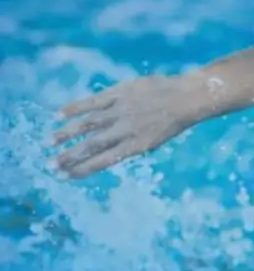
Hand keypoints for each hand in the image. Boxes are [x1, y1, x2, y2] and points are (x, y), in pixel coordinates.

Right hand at [53, 74, 195, 177]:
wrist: (187, 97)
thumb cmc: (172, 120)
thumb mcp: (153, 139)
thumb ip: (129, 144)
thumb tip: (106, 150)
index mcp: (136, 147)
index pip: (104, 161)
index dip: (83, 169)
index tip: (66, 176)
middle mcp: (126, 131)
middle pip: (92, 146)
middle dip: (70, 157)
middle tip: (51, 165)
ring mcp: (121, 111)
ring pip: (88, 124)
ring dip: (66, 133)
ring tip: (50, 141)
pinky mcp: (118, 94)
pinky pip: (93, 102)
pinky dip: (75, 108)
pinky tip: (59, 114)